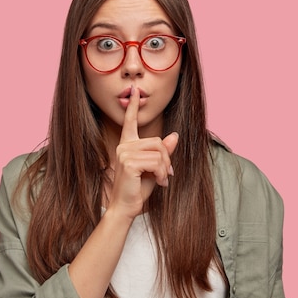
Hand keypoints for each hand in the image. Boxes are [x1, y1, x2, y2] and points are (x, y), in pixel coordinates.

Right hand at [109, 86, 178, 219]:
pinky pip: (156, 162)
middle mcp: (124, 146)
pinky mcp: (129, 163)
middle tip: (166, 174)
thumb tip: (174, 135)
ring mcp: (125, 153)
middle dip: (166, 159)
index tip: (134, 90)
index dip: (133, 106)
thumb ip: (162, 152)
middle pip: (157, 142)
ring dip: (165, 168)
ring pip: (158, 152)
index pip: (130, 122)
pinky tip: (159, 183)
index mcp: (127, 145)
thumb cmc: (137, 189)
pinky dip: (162, 174)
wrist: (125, 207)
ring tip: (162, 180)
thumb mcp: (154, 168)